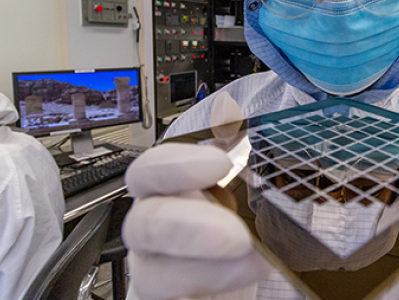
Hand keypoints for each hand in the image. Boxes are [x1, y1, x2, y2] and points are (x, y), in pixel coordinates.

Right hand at [122, 93, 270, 299]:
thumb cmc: (234, 235)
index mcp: (169, 195)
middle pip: (143, 224)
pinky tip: (239, 283)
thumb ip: (240, 161)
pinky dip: (210, 293)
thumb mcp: (244, 195)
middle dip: (189, 227)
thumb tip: (235, 115)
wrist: (234, 279)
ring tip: (254, 264)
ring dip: (206, 270)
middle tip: (238, 235)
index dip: (178, 166)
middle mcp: (154, 235)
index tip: (219, 163)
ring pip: (153, 274)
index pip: (152, 171)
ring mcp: (157, 275)